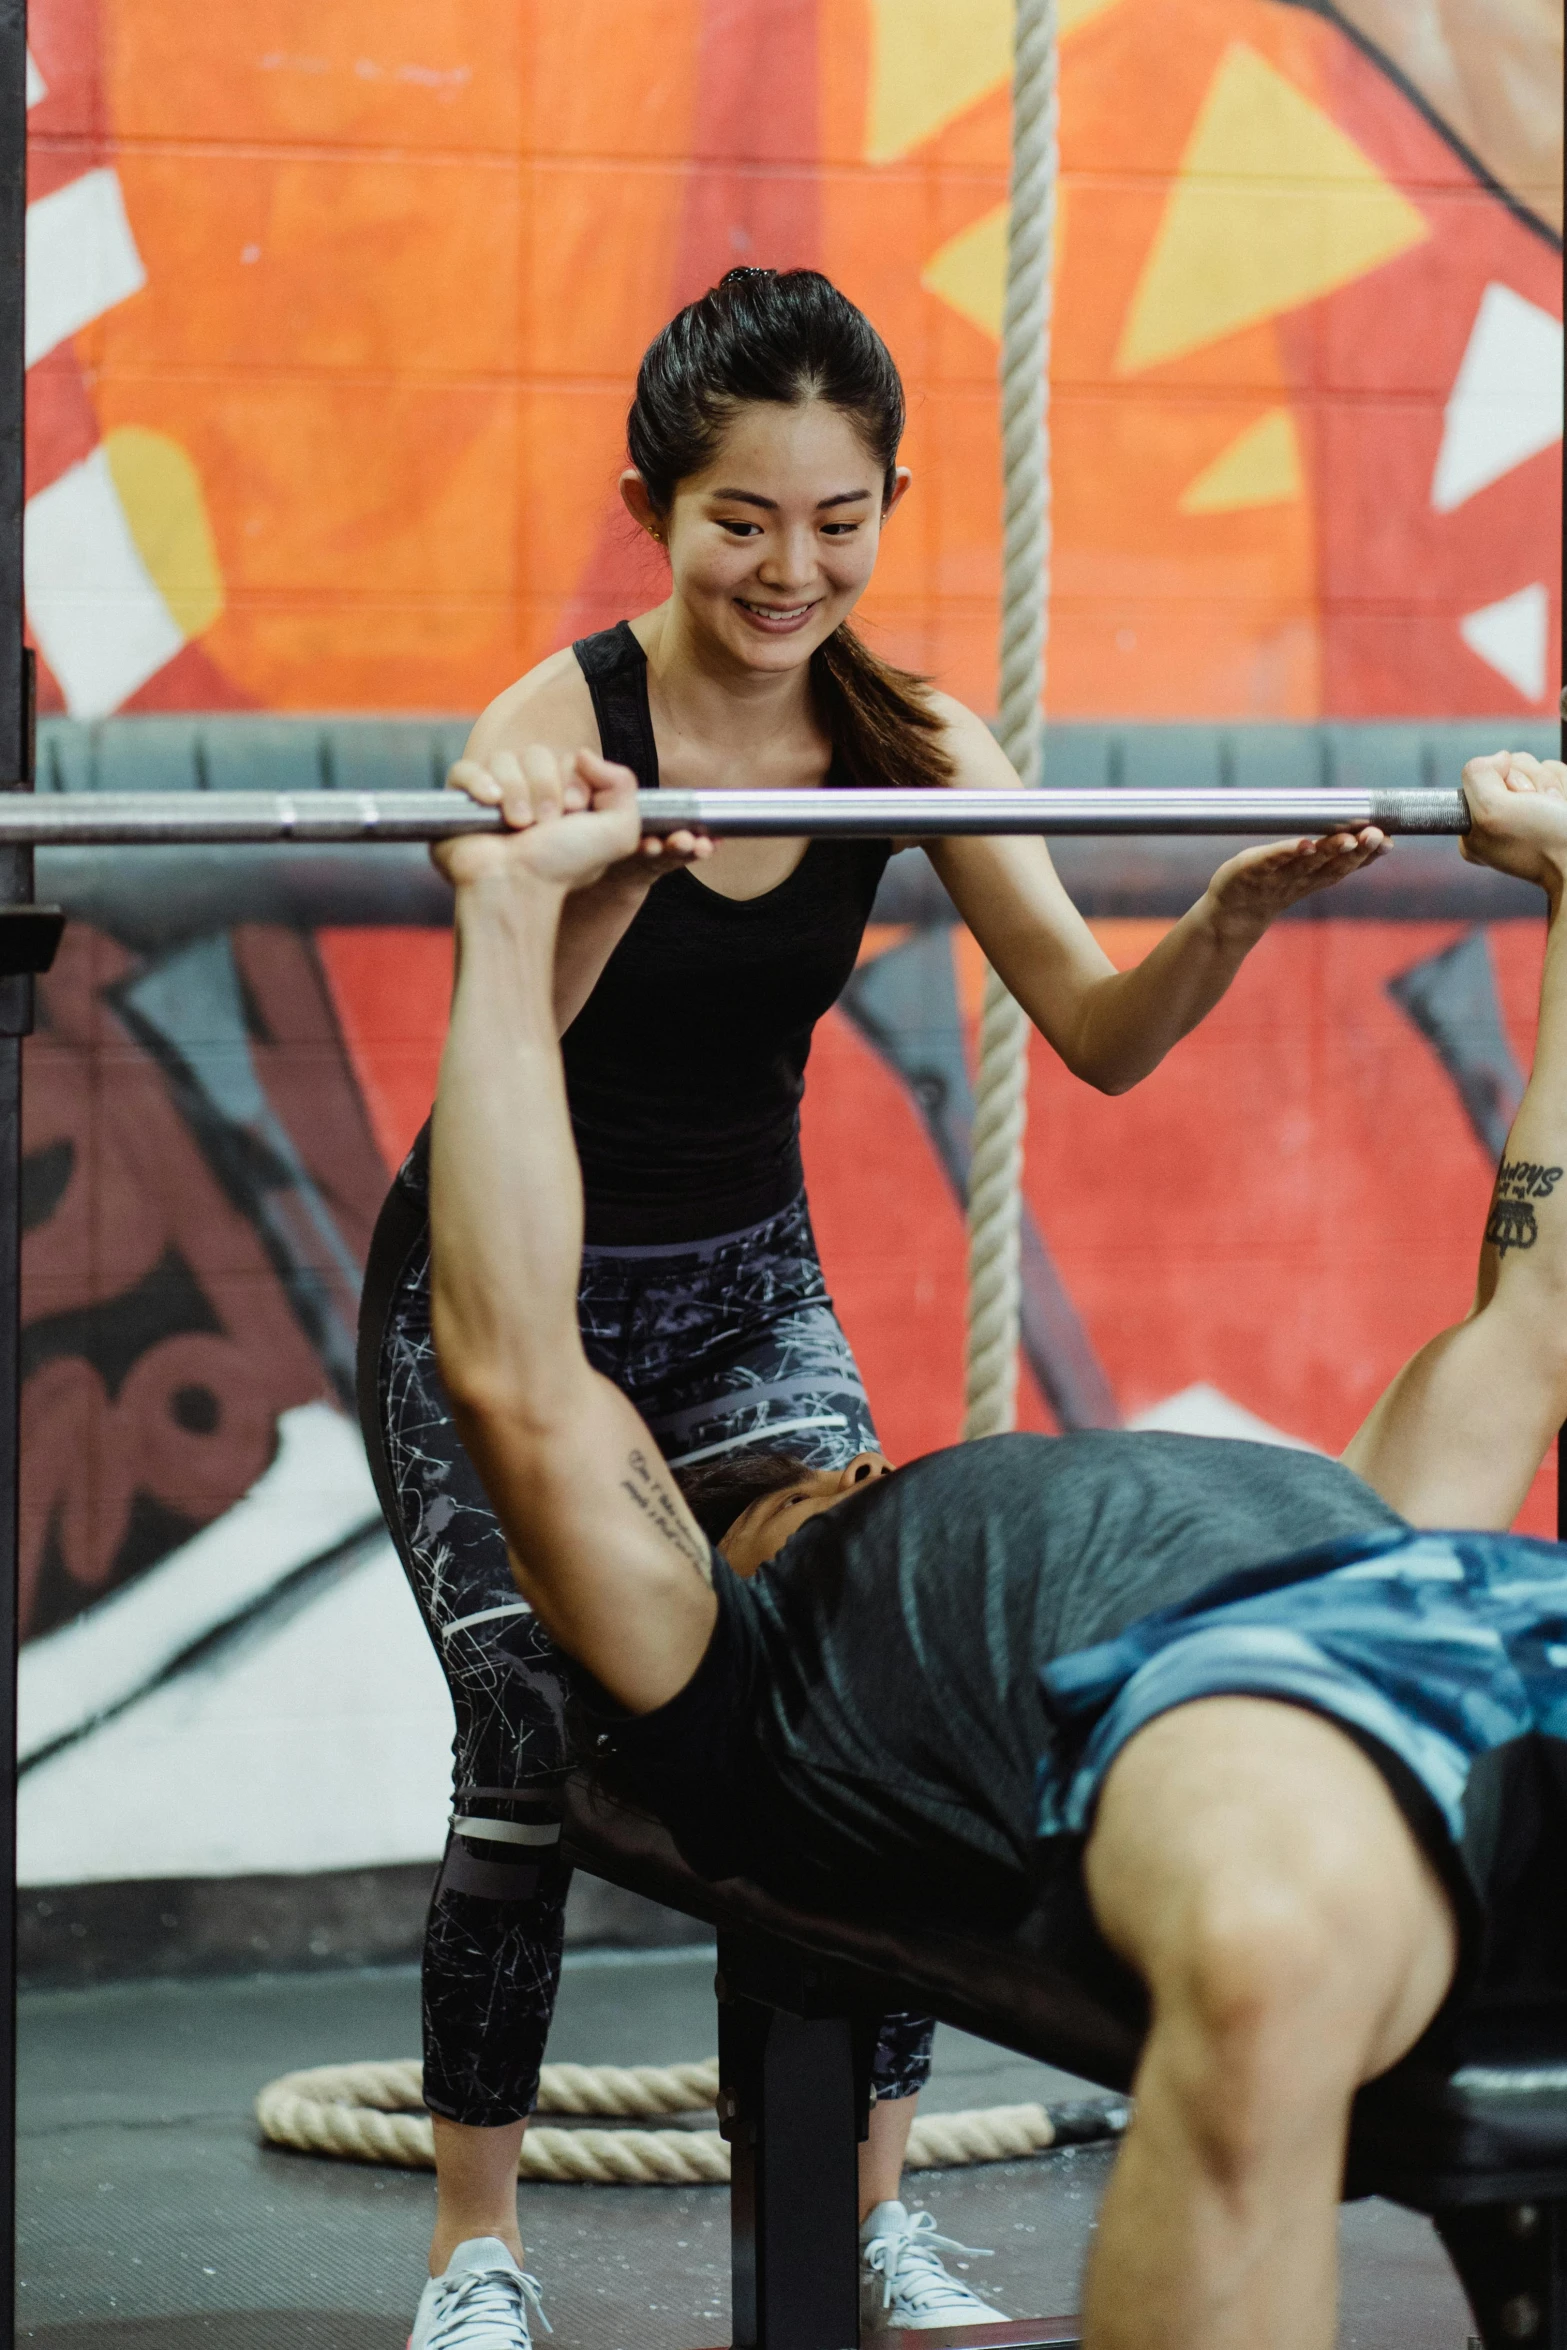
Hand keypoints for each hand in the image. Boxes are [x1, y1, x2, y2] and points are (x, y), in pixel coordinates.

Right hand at [442, 745, 712, 892]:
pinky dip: (479, 782)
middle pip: (536, 752)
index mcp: (562, 794)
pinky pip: (463, 770)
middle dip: (546, 787)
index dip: (573, 779)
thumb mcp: (620, 831)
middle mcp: (528, 791)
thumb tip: (582, 753)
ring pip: (502, 758)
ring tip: (519, 825)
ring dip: (516, 791)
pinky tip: (491, 803)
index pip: (567, 757)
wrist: (519, 888)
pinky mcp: (459, 802)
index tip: (573, 811)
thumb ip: (624, 784)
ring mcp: (493, 795)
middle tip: (544, 823)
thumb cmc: (565, 866)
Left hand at [1202, 827, 1387, 945]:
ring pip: (1306, 864)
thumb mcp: (1302, 873)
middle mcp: (1298, 878)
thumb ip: (1331, 857)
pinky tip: (1304, 844)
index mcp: (1313, 877)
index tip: (1389, 841)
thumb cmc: (1268, 886)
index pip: (1346, 865)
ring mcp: (1275, 876)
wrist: (1229, 916)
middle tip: (1375, 836)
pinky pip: (1270, 860)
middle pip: (1331, 864)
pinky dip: (1287, 852)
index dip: (1368, 855)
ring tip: (1347, 840)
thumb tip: (1366, 835)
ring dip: (1328, 850)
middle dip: (1355, 850)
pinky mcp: (1250, 870)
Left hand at [1460, 751, 1566, 895]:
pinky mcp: (1554, 802)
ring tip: (1555, 810)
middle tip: (1539, 809)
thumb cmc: (1543, 842)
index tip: (1514, 804)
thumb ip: (1478, 775)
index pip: (1481, 775)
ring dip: (1551, 785)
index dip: (1502, 782)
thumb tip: (1500, 758)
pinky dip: (1564, 784)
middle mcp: (1499, 817)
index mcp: (1474, 827)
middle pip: (1510, 766)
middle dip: (1530, 782)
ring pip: (1538, 767)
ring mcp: (1530, 809)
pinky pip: (1557, 771)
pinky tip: (1564, 808)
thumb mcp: (1491, 811)